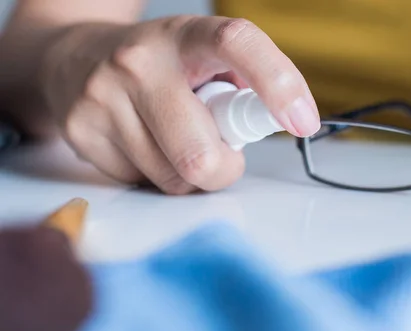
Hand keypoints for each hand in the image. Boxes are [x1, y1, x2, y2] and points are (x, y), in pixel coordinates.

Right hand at [40, 17, 319, 193]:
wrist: (74, 60)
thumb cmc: (159, 67)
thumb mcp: (202, 59)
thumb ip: (241, 88)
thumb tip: (281, 123)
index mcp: (185, 36)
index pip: (237, 43)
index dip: (279, 83)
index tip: (302, 122)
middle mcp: (140, 61)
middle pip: (202, 154)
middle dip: (225, 170)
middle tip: (223, 155)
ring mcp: (104, 96)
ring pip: (173, 178)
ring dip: (189, 174)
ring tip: (175, 142)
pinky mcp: (81, 130)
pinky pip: (141, 182)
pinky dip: (155, 175)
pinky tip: (144, 146)